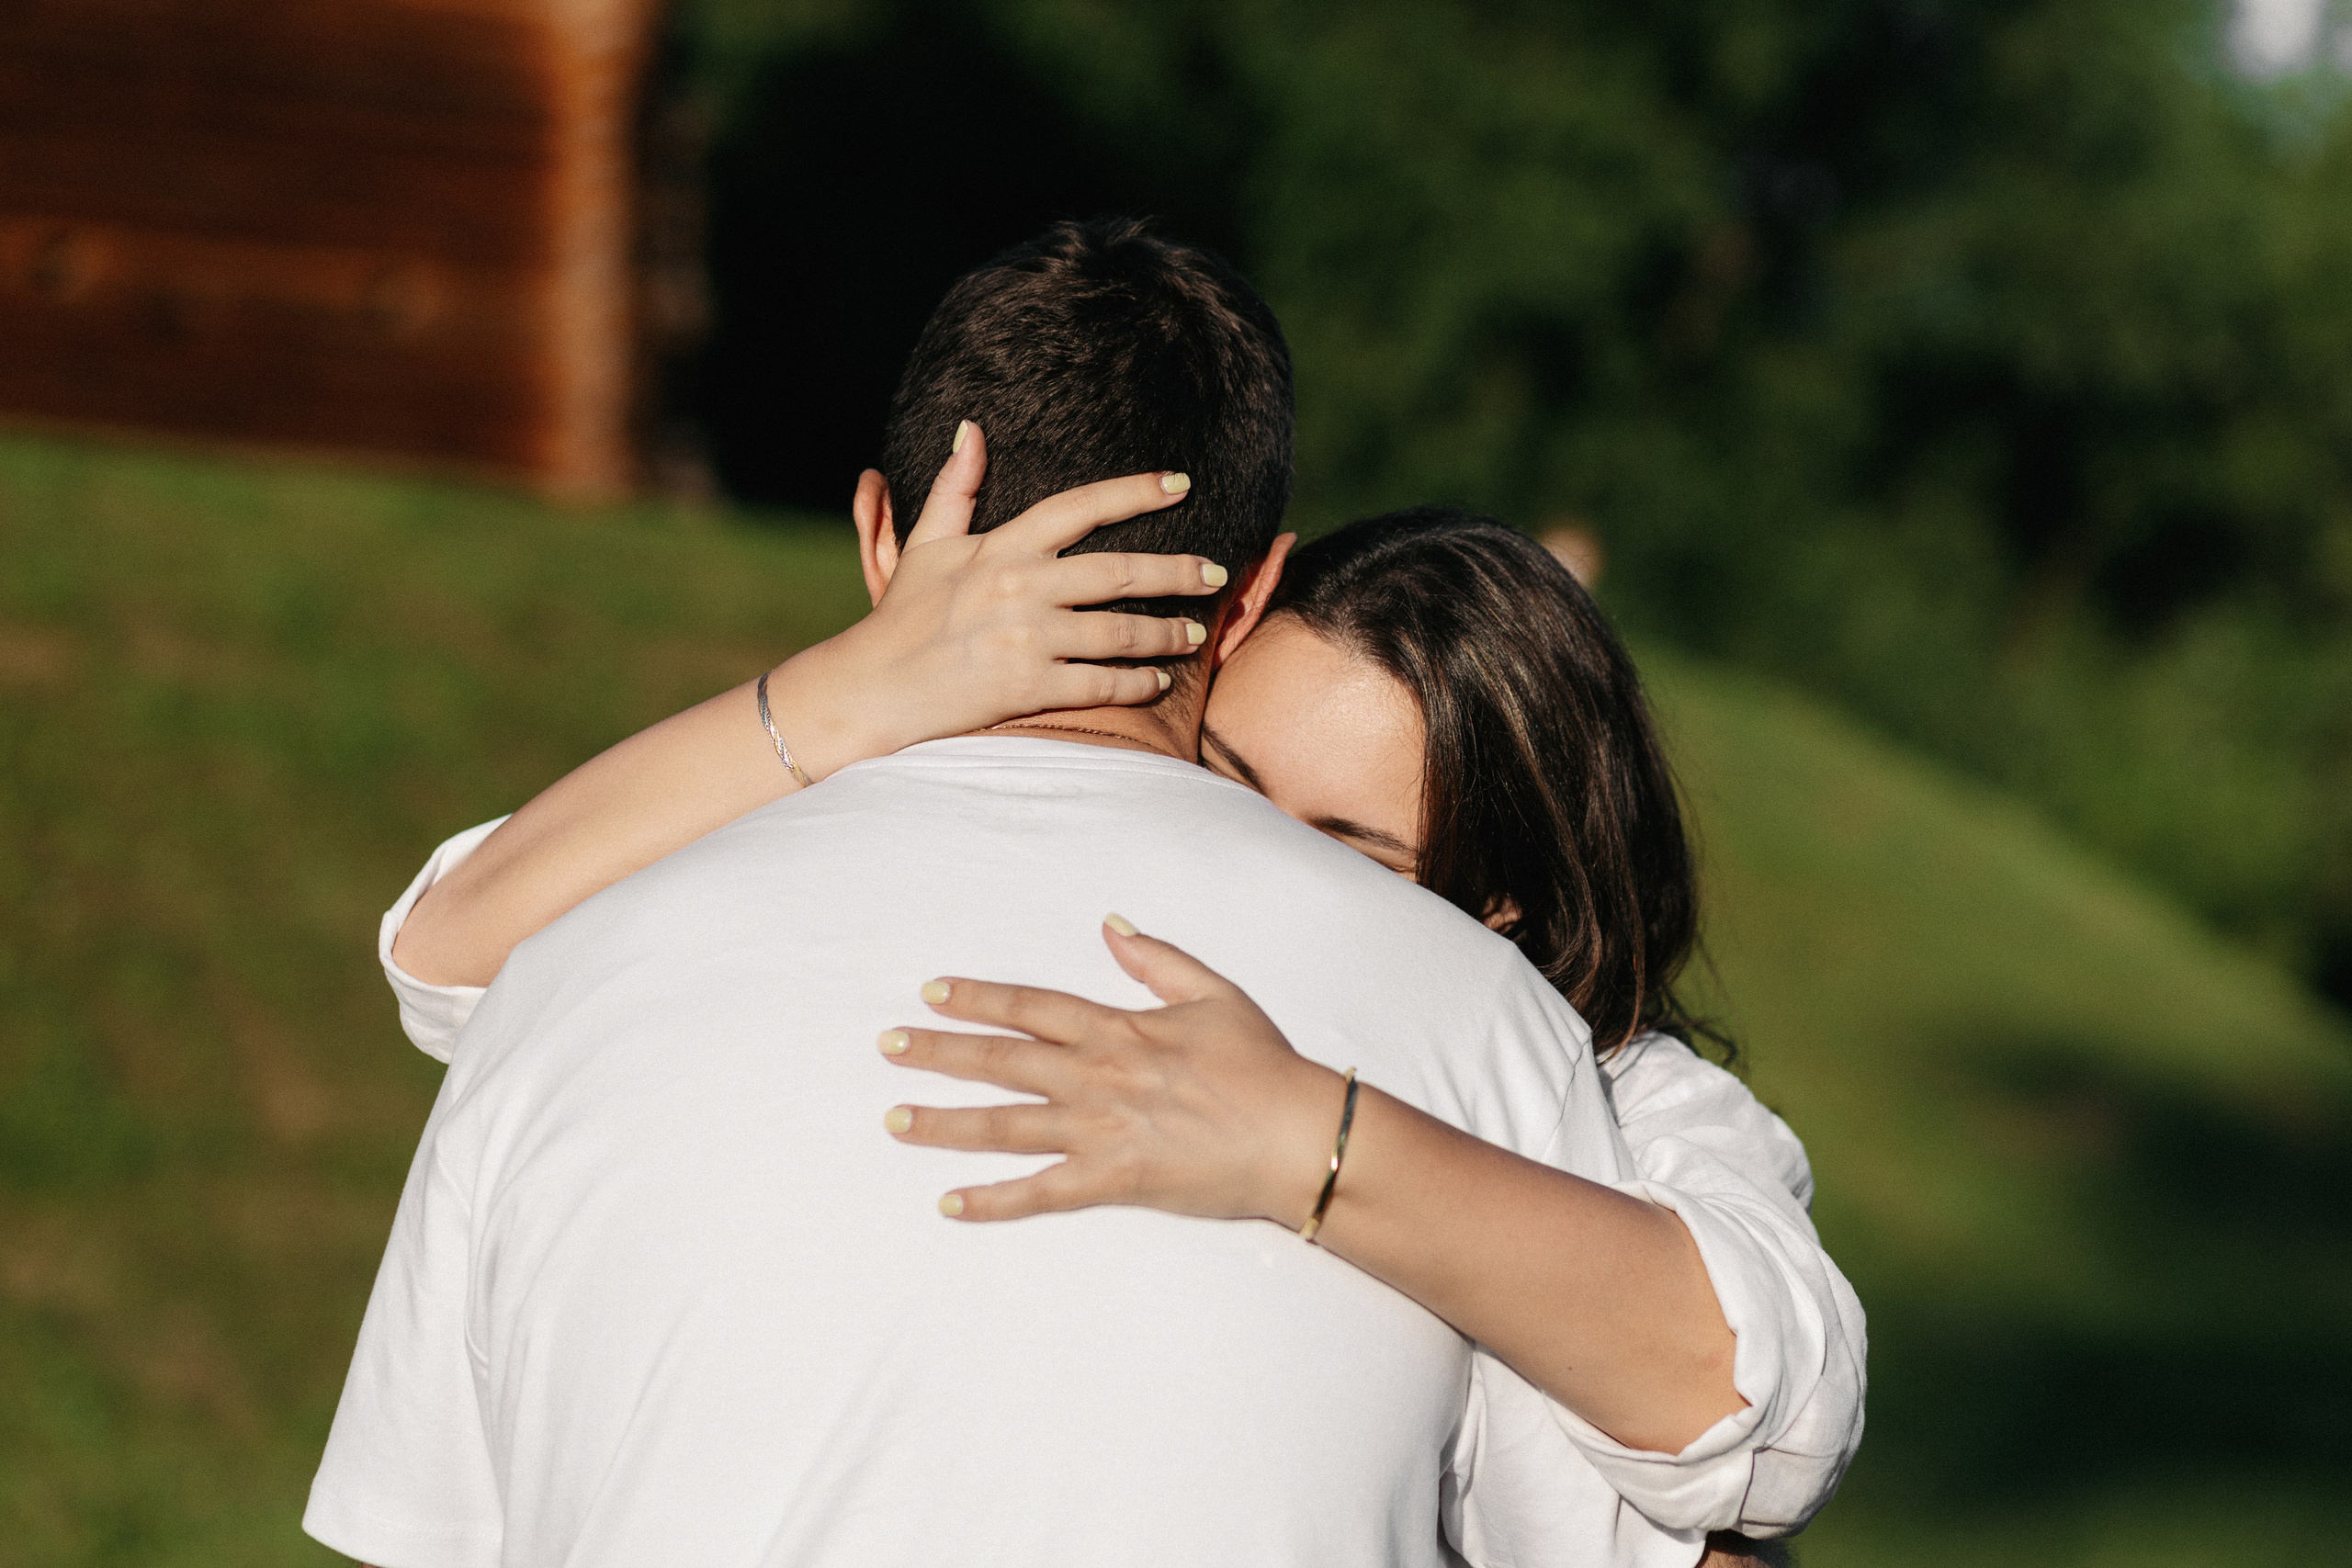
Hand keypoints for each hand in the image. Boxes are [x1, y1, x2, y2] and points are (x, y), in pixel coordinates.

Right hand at [771, 423, 1235, 775]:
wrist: (873, 688)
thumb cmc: (902, 617)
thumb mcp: (926, 545)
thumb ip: (955, 488)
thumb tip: (971, 429)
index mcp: (1002, 546)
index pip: (1081, 507)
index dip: (1136, 493)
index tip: (1180, 485)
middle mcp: (1020, 586)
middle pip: (1120, 572)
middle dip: (1177, 572)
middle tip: (1216, 572)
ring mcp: (1026, 638)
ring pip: (1120, 632)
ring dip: (1166, 634)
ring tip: (1194, 634)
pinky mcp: (1028, 687)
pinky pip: (1101, 683)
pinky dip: (1136, 684)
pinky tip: (1157, 682)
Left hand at [878, 919, 1349, 1225]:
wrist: (1297, 1135)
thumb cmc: (1264, 1065)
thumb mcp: (1215, 993)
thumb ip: (1157, 959)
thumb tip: (1110, 925)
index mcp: (1118, 1028)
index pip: (1030, 1006)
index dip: (977, 998)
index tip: (931, 993)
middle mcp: (1096, 1076)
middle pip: (1001, 1060)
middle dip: (939, 1052)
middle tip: (887, 1047)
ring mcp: (1099, 1130)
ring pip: (1004, 1125)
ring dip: (945, 1124)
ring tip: (894, 1121)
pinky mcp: (1111, 1181)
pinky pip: (1039, 1193)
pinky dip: (991, 1202)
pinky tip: (948, 1205)